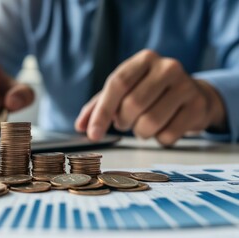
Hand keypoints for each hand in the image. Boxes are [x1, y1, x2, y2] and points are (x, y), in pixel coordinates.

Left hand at [75, 49, 225, 145]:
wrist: (192, 94)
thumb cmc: (150, 93)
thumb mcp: (123, 93)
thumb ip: (99, 106)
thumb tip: (80, 126)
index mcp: (144, 59)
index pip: (117, 83)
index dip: (102, 111)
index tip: (92, 134)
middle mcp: (167, 67)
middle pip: (132, 105)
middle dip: (123, 122)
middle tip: (124, 123)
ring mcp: (186, 86)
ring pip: (150, 123)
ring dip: (140, 132)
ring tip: (144, 124)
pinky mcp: (198, 107)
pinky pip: (168, 135)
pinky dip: (159, 139)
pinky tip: (164, 127)